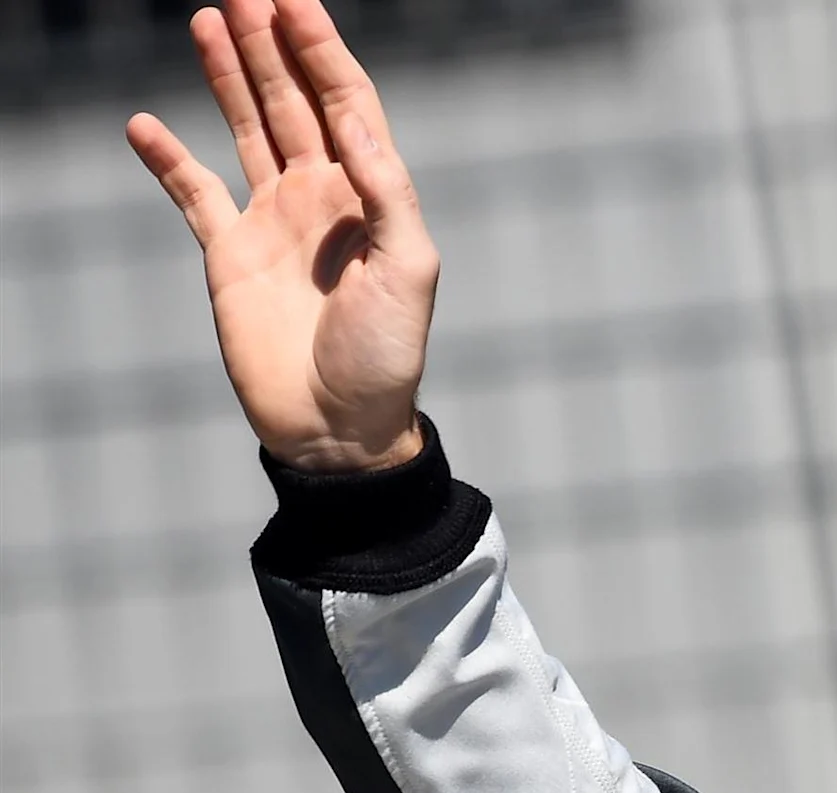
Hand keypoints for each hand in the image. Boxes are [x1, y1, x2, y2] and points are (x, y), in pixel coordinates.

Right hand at [126, 0, 435, 472]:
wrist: (340, 426)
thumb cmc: (388, 355)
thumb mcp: (411, 269)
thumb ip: (387, 190)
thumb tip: (351, 117)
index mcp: (370, 196)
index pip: (347, 103)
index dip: (323, 50)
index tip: (296, 0)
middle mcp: (322, 197)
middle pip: (294, 101)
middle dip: (273, 46)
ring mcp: (272, 220)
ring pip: (247, 128)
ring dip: (229, 77)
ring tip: (209, 19)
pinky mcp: (229, 253)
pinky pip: (193, 193)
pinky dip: (168, 159)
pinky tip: (144, 124)